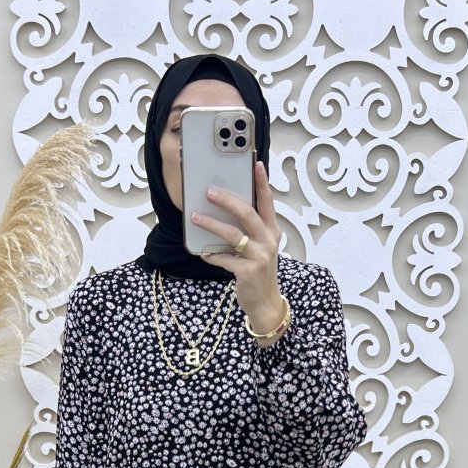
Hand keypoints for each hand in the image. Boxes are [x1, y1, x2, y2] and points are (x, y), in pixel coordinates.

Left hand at [190, 159, 283, 327]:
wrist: (265, 302)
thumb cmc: (258, 270)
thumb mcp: (259, 247)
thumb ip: (248, 230)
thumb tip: (222, 210)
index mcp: (272, 231)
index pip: (267, 202)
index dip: (262, 183)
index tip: (256, 165)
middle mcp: (269, 241)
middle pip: (248, 214)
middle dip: (228, 200)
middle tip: (210, 191)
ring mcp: (260, 257)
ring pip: (233, 235)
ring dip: (212, 224)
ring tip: (195, 217)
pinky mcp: (248, 272)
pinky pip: (224, 258)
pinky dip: (212, 254)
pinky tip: (203, 252)